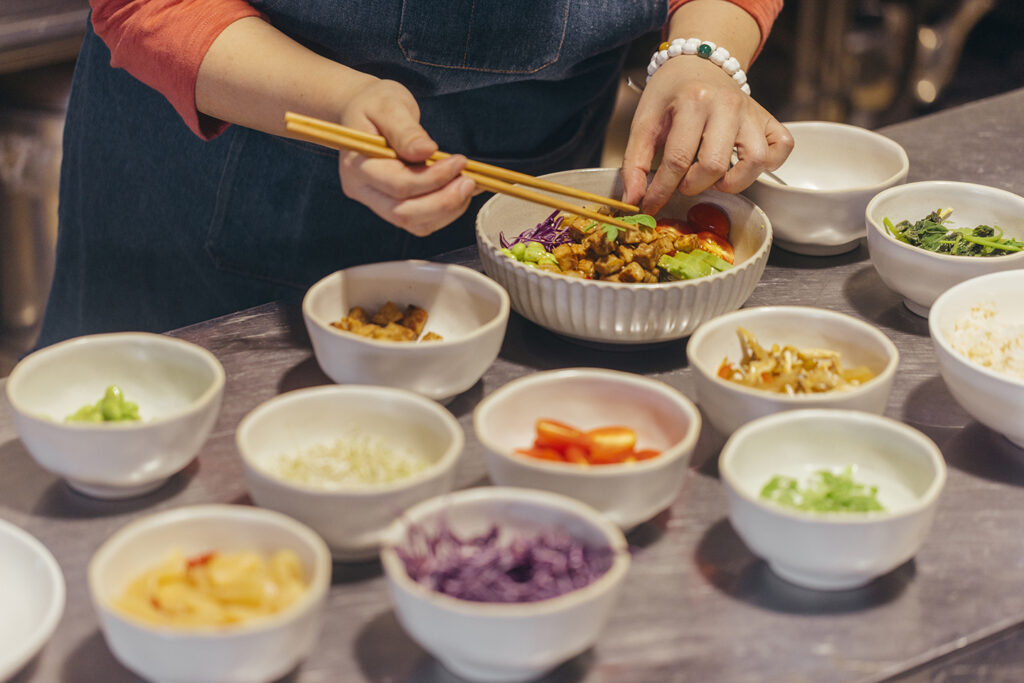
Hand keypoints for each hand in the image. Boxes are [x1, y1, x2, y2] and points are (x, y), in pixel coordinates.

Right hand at [337, 79, 476, 235]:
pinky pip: (421, 221)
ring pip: (416, 223)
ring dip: (448, 209)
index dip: (434, 178)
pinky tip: (459, 191)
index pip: (399, 184)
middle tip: (469, 181)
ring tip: (467, 184)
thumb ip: (405, 130)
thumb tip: (426, 150)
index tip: (459, 161)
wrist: (362, 112)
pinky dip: (445, 211)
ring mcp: (377, 202)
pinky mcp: (393, 206)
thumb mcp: (388, 105)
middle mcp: (363, 189)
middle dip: (444, 201)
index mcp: (357, 164)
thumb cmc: (372, 105)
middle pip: (405, 213)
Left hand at [621, 56, 793, 214]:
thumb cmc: (670, 94)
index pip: (677, 160)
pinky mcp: (769, 119)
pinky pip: (781, 149)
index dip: (661, 191)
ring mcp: (752, 112)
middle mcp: (727, 105)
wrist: (698, 62)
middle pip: (715, 165)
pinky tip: (743, 164)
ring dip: (731, 182)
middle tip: (683, 182)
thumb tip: (633, 200)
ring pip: (754, 161)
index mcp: (692, 101)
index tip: (650, 206)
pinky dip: (767, 164)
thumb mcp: (644, 122)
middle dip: (694, 186)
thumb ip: (635, 163)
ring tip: (713, 177)